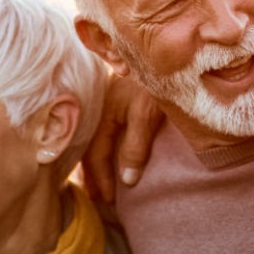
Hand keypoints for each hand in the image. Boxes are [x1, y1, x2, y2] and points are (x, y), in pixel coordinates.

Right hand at [82, 75, 165, 202]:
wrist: (163, 53)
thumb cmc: (153, 82)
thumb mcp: (145, 116)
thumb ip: (134, 147)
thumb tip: (126, 181)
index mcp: (102, 114)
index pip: (96, 155)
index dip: (101, 179)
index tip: (107, 199)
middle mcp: (99, 109)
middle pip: (89, 148)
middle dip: (92, 174)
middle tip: (97, 197)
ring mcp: (106, 103)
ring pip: (93, 140)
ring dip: (95, 162)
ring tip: (98, 181)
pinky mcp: (115, 100)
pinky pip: (102, 131)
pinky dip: (101, 148)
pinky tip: (105, 153)